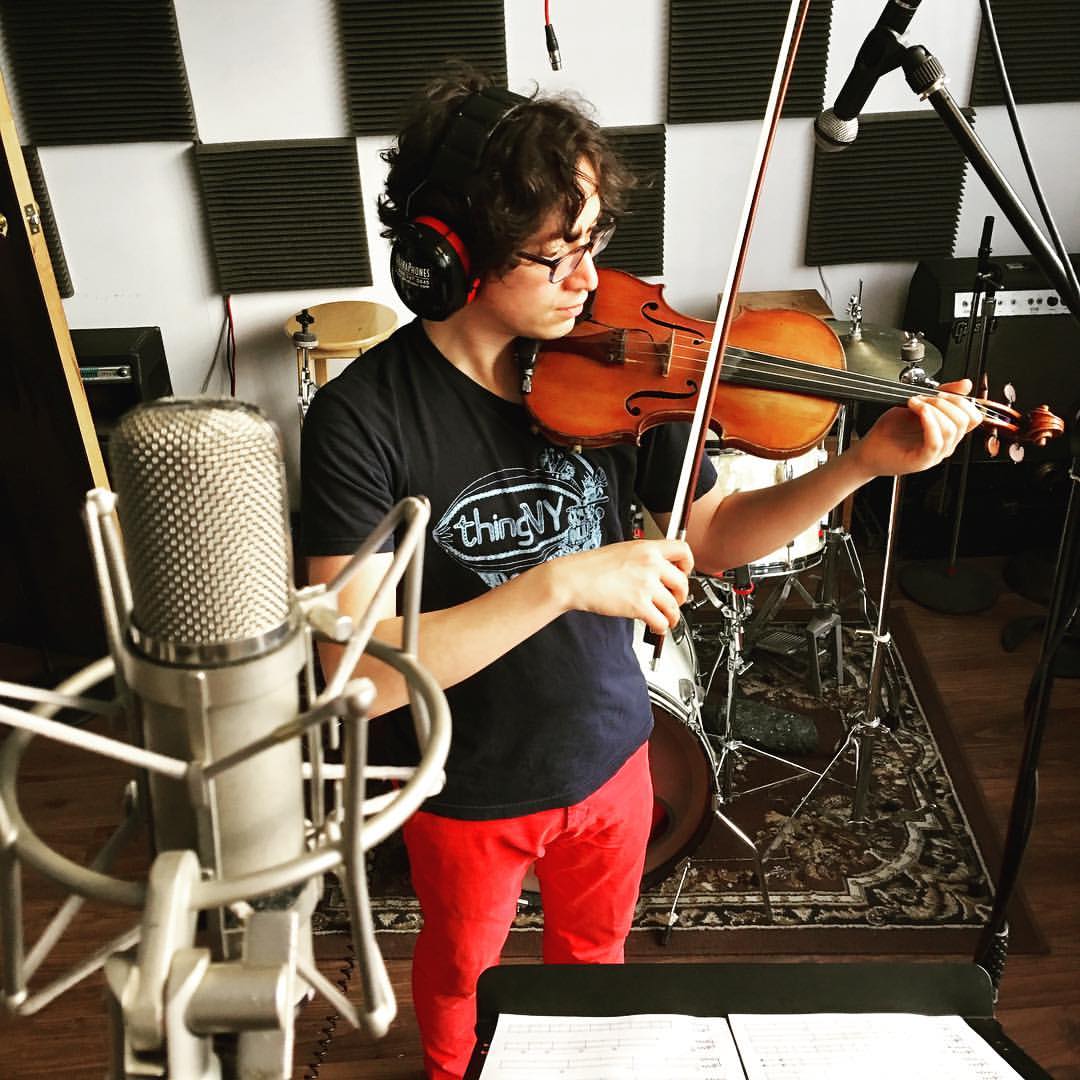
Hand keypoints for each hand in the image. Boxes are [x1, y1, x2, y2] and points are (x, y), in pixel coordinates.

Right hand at [549, 539, 693, 635]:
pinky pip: (662, 621)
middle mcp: (650, 565)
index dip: (688, 565)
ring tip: (666, 618)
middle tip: (673, 600)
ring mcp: (646, 585)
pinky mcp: (639, 605)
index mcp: (648, 548)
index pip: (683, 551)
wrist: (574, 578)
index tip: (684, 573)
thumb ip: (645, 558)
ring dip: (672, 615)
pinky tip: (656, 626)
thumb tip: (659, 570)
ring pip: (674, 605)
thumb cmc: (592, 567)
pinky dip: (661, 627)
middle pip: (683, 583)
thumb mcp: (623, 551)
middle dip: (680, 596)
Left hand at [853, 379, 981, 477]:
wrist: (867, 451)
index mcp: (946, 432)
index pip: (973, 417)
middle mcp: (945, 445)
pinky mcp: (922, 461)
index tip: (942, 391)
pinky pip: (936, 442)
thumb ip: (940, 394)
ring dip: (934, 409)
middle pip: (965, 421)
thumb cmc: (888, 432)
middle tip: (925, 397)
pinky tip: (919, 412)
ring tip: (916, 403)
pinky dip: (929, 422)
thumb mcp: (917, 406)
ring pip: (952, 429)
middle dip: (946, 402)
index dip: (962, 400)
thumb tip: (965, 384)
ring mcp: (935, 455)